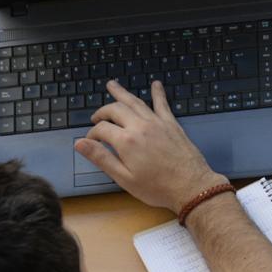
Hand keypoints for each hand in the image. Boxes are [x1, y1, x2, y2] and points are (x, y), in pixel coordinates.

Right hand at [74, 80, 227, 211]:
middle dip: (102, 112)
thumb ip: (101, 158)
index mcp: (126, 141)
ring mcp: (157, 123)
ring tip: (112, 84)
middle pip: (115, 110)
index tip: (90, 141)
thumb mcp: (124, 178)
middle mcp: (140, 126)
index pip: (101, 129)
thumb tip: (80, 144)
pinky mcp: (171, 124)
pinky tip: (156, 84)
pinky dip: (158, 93)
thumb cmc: (157, 187)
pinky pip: (162, 104)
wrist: (191, 187)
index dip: (92, 134)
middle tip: (96, 117)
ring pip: (135, 102)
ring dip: (122, 93)